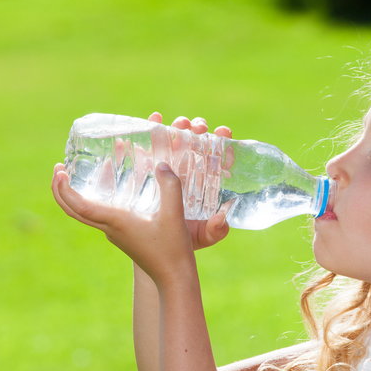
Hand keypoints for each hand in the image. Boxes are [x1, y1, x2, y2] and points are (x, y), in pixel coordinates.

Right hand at [148, 112, 232, 250]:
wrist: (155, 250)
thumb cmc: (183, 241)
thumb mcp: (203, 236)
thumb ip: (215, 230)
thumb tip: (221, 218)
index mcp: (205, 183)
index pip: (216, 157)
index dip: (222, 142)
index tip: (224, 132)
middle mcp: (187, 171)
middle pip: (195, 143)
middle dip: (197, 130)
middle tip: (198, 128)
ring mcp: (166, 168)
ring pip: (173, 141)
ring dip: (176, 127)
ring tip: (179, 124)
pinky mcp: (146, 169)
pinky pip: (147, 147)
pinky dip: (148, 130)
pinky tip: (151, 120)